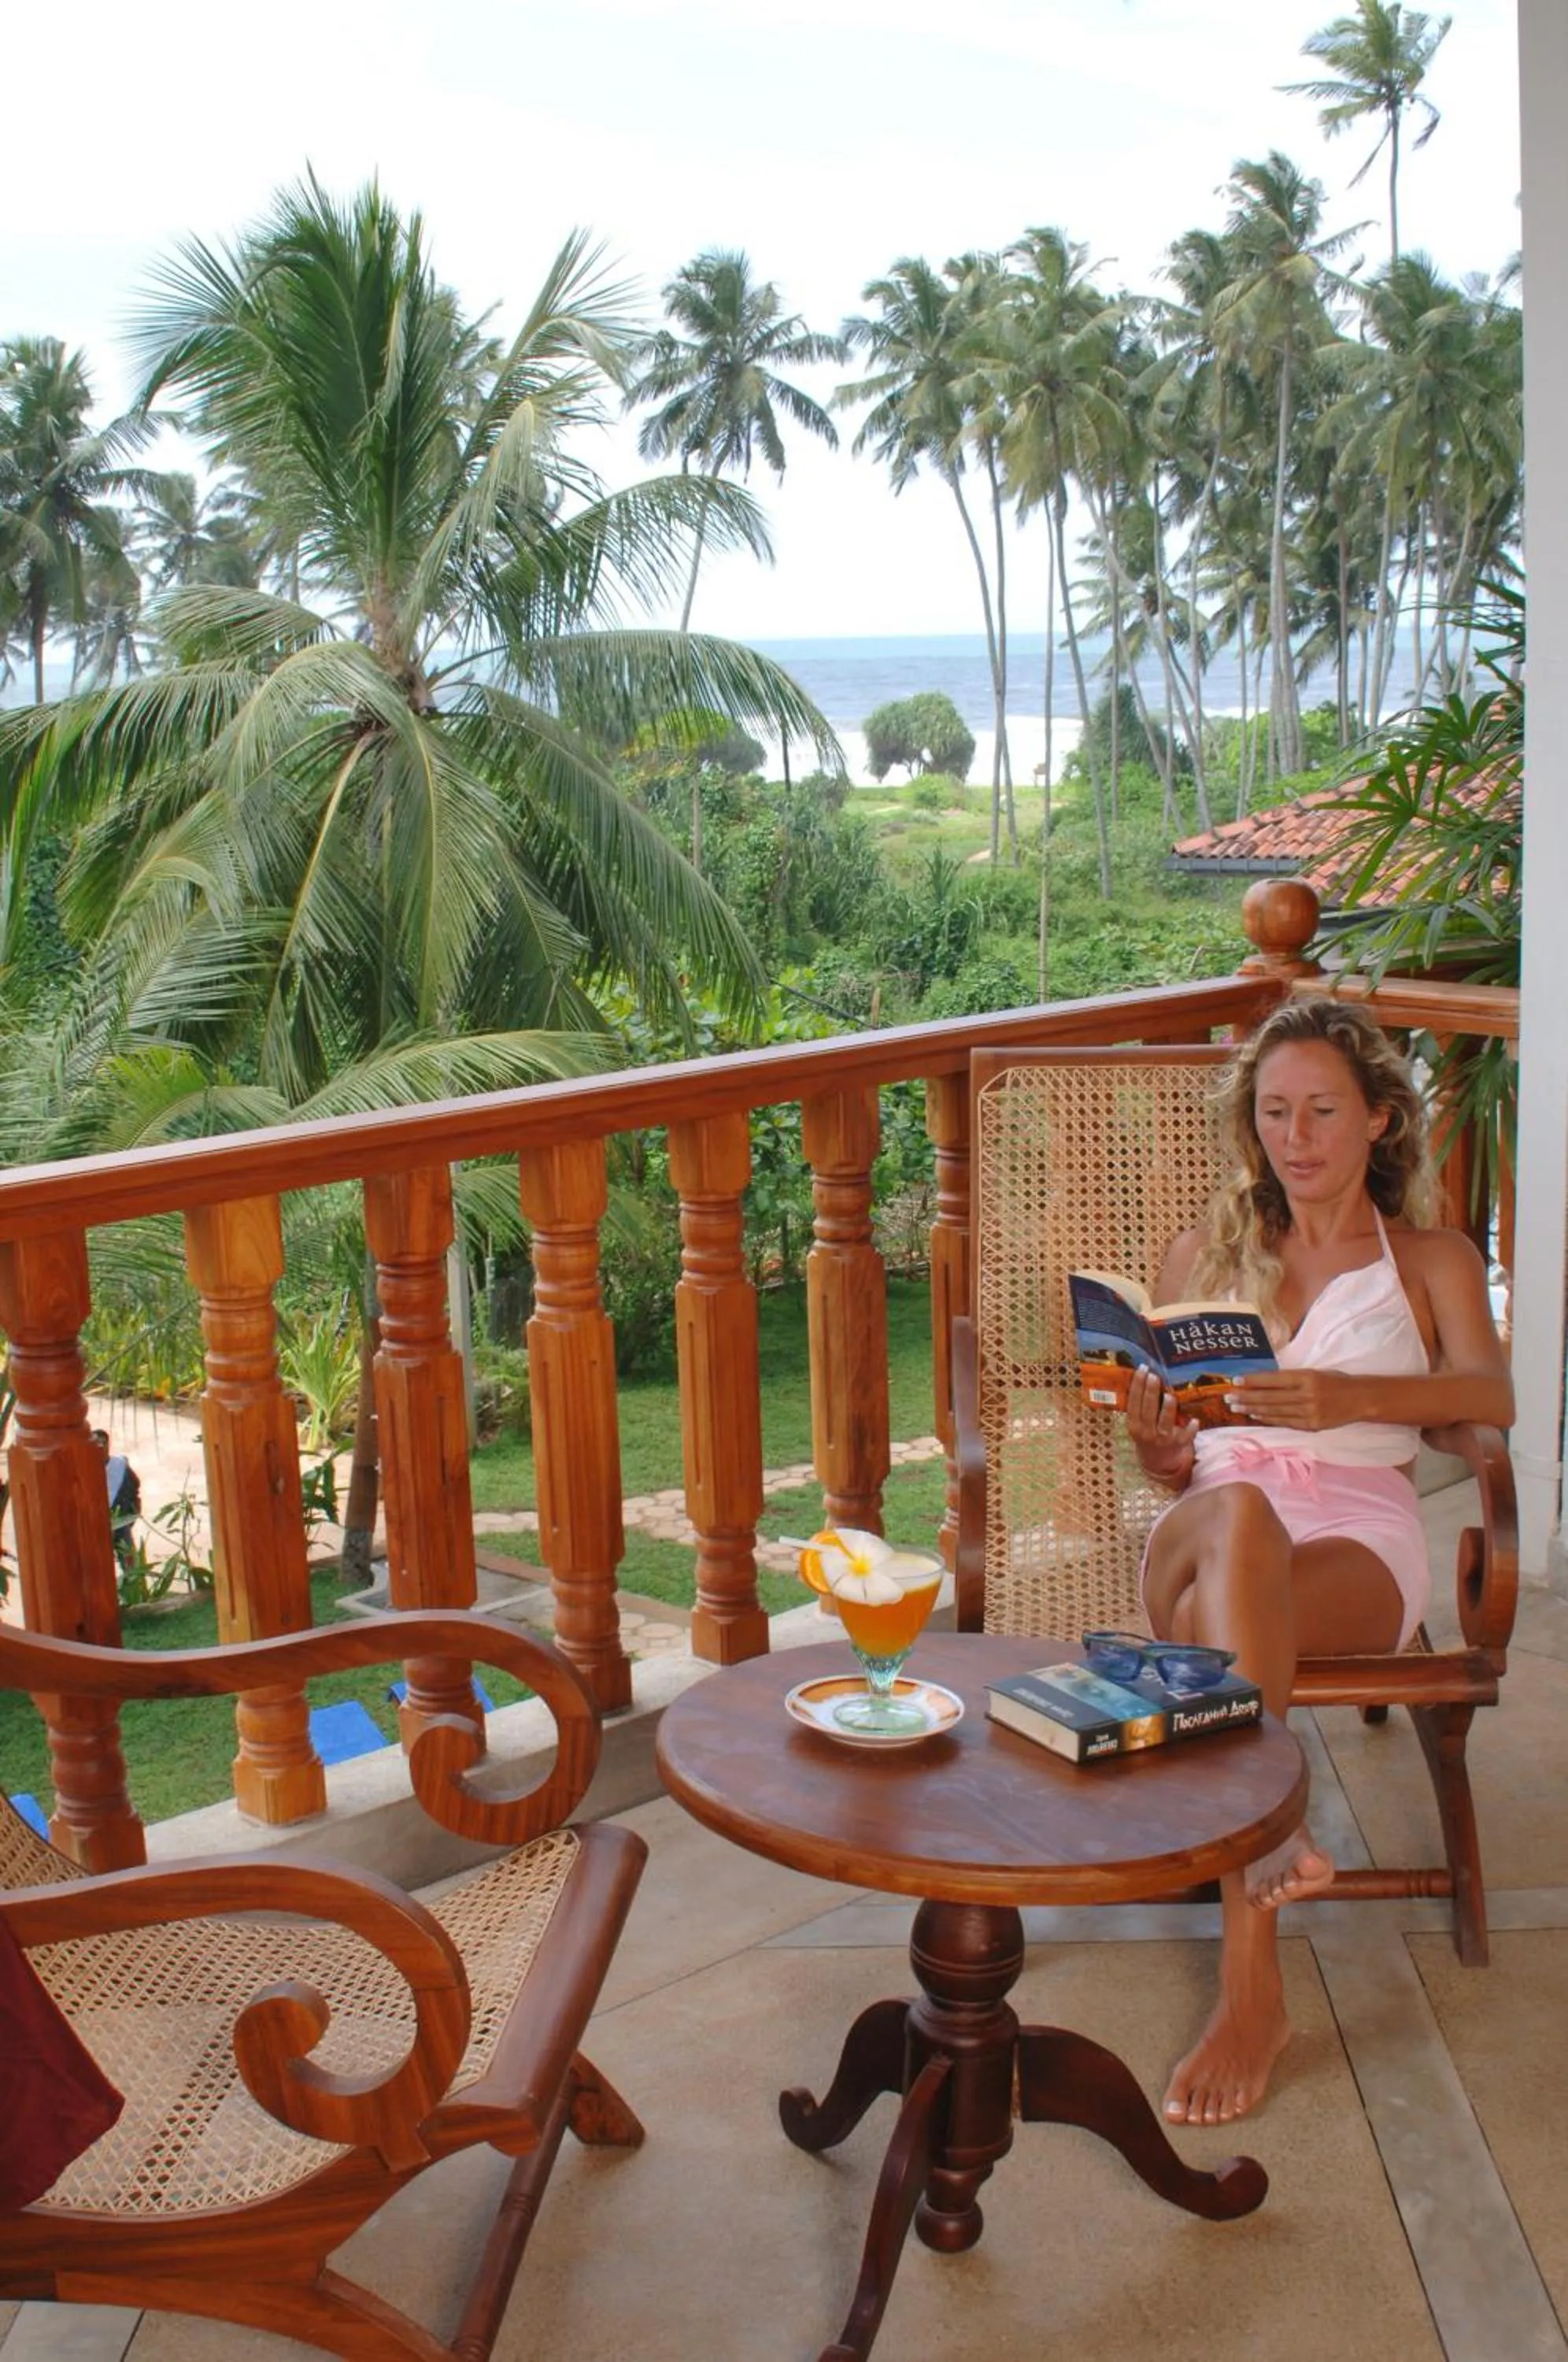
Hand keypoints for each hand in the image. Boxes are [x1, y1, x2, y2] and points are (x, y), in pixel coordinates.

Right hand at [1125, 1366, 1197, 1483]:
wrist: (1157, 1463)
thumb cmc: (1148, 1435)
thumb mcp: (1138, 1424)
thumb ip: (1140, 1406)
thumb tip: (1146, 1375)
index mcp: (1134, 1425)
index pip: (1134, 1403)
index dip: (1137, 1385)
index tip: (1142, 1369)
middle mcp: (1147, 1432)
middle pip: (1148, 1410)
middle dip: (1150, 1392)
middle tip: (1154, 1376)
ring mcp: (1163, 1439)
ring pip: (1164, 1422)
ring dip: (1168, 1409)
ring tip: (1170, 1395)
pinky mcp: (1178, 1444)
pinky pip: (1185, 1436)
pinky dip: (1191, 1429)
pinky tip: (1195, 1420)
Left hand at [1226, 1367, 1360, 1430]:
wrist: (1360, 1399)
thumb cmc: (1335, 1381)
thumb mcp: (1314, 1373)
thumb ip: (1291, 1378)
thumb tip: (1262, 1382)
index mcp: (1307, 1377)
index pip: (1273, 1379)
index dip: (1253, 1381)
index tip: (1236, 1381)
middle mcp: (1307, 1395)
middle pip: (1270, 1397)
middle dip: (1247, 1398)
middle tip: (1229, 1398)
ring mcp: (1309, 1412)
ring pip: (1275, 1412)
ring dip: (1253, 1410)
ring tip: (1237, 1408)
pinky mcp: (1312, 1425)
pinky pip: (1285, 1423)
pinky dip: (1269, 1419)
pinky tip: (1256, 1416)